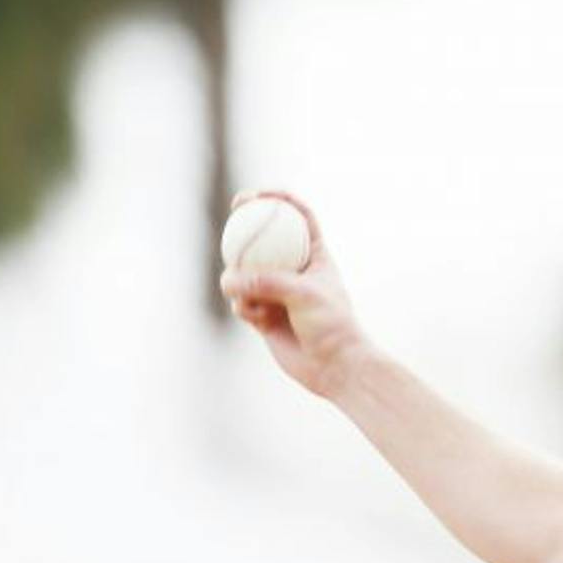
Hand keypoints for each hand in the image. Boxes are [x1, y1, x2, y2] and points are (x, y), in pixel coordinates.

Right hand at [217, 190, 371, 398]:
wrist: (334, 366)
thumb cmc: (332, 325)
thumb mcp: (303, 296)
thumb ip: (266, 283)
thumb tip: (228, 279)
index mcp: (315, 256)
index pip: (299, 218)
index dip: (279, 199)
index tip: (255, 196)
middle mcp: (295, 270)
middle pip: (265, 240)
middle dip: (244, 227)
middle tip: (230, 220)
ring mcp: (277, 291)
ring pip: (245, 273)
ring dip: (239, 280)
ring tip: (245, 295)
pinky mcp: (263, 314)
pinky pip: (241, 301)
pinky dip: (243, 306)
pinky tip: (257, 318)